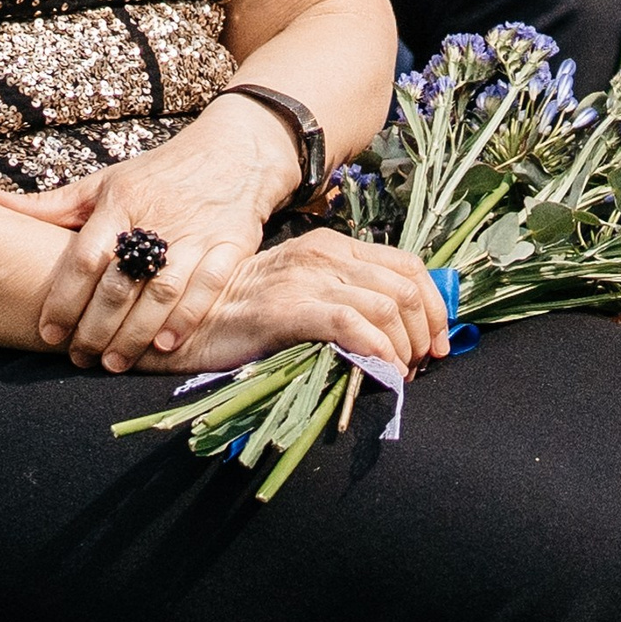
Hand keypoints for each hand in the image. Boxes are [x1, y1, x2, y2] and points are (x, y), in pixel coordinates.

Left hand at [0, 91, 297, 370]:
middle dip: (96, 327)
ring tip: (113, 363)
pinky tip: (165, 346)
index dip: (64, 298)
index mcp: (119, 203)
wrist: (235, 151)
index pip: (85, 258)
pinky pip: (209, 287)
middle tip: (79, 358)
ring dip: (135, 333)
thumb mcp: (102, 184)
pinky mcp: (231, 245)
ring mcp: (196, 233)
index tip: (47, 332)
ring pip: (161, 291)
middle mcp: (156, 219)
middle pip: (120, 283)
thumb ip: (47, 206)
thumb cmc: (156, 175)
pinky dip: (186, 318)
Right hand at [168, 228, 450, 378]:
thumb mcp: (303, 297)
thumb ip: (344, 301)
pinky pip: (353, 325)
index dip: (434, 307)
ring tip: (398, 374)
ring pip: (386, 305)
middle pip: (405, 286)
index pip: (408, 266)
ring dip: (404, 347)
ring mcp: (305, 278)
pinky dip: (378, 350)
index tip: (436, 345)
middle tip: (417, 366)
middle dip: (424, 332)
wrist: (184, 325)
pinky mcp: (288, 308)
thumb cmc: (244, 319)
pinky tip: (380, 371)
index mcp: (332, 246)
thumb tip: (396, 333)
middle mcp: (324, 254)